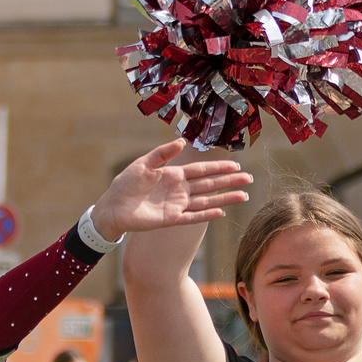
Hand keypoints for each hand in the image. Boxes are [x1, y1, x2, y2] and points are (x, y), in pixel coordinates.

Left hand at [90, 142, 252, 241]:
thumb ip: (162, 154)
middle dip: (230, 181)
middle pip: (210, 185)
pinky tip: (221, 212)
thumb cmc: (124, 184)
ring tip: (244, 196)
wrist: (112, 208)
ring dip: (225, 198)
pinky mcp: (171, 219)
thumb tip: (181, 141)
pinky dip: (207, 214)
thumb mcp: (142, 164)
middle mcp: (179, 190)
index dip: (219, 167)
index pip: (202, 170)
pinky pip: (193, 216)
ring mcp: (177, 205)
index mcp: (173, 174)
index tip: (236, 164)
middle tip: (249, 179)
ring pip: (207, 201)